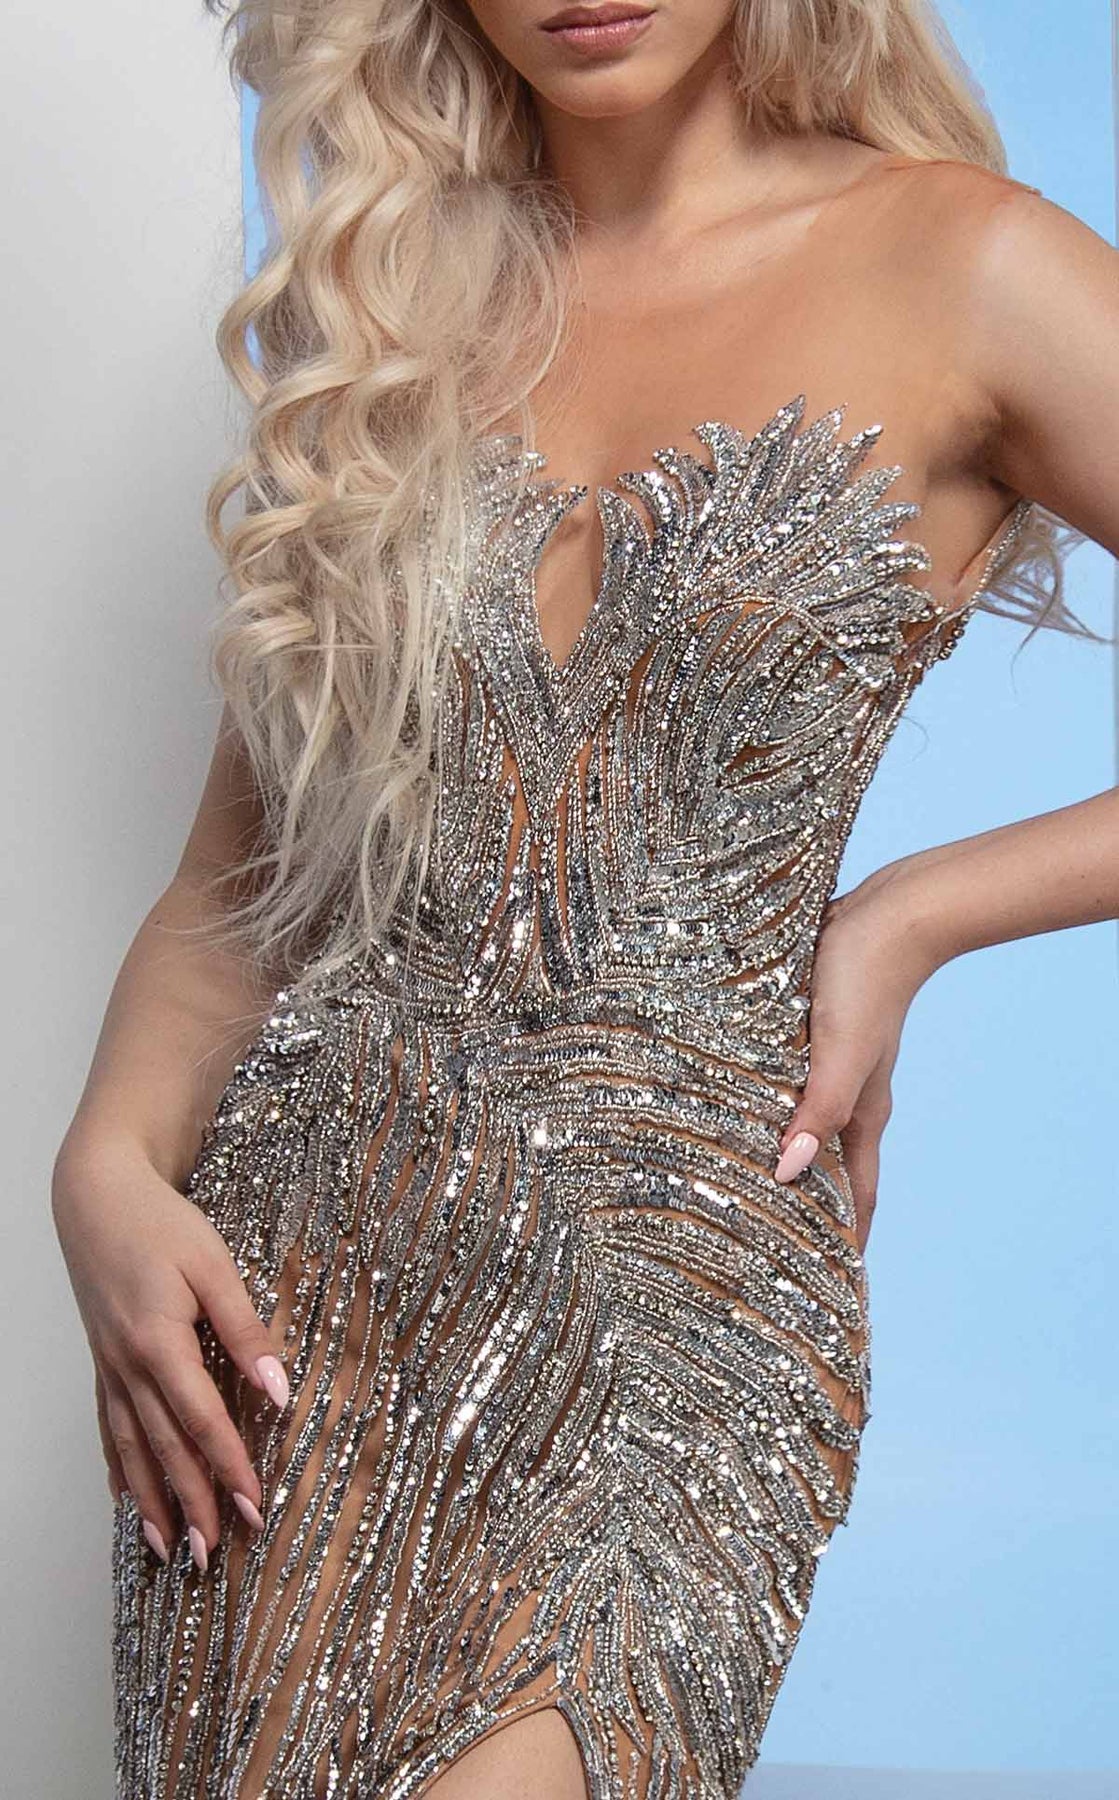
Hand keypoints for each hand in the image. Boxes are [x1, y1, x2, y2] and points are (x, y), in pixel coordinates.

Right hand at [52, 1130, 288, 1569]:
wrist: (96, 1195)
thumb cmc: (160, 1223)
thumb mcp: (214, 1265)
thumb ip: (245, 1328)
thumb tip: (279, 1388)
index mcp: (161, 1342)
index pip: (202, 1421)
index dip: (230, 1467)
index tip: (255, 1507)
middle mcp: (129, 1366)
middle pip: (166, 1449)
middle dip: (194, 1503)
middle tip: (215, 1554)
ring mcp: (110, 1368)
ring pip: (133, 1450)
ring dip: (154, 1503)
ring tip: (172, 1550)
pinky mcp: (102, 1362)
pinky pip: (110, 1430)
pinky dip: (120, 1470)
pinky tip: (128, 1501)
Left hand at [774, 861, 944, 1254]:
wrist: (887, 912)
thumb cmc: (865, 980)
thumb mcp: (839, 1053)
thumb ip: (817, 1112)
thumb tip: (785, 1173)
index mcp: (862, 1115)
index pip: (857, 1197)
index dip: (845, 1242)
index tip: (830, 1288)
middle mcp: (847, 1099)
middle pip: (826, 1170)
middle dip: (803, 1211)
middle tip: (765, 1251)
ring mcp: (828, 1068)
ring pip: (801, 1129)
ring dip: (777, 1158)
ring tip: (735, 1188)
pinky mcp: (807, 1036)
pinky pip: (783, 1088)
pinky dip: (763, 1109)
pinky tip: (728, 1109)